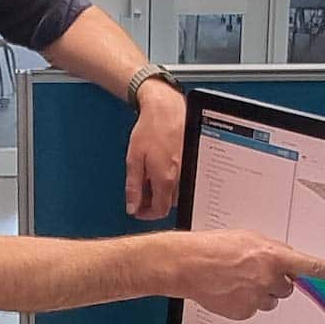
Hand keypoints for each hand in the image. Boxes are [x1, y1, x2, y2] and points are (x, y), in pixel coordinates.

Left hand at [125, 79, 185, 220]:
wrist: (167, 109)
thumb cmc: (150, 129)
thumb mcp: (134, 159)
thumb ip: (133, 186)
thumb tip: (132, 206)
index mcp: (165, 178)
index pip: (159, 210)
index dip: (146, 214)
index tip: (137, 210)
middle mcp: (180, 177)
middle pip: (168, 204)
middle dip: (153, 203)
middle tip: (139, 193)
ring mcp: (188, 170)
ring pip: (176, 193)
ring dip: (162, 192)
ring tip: (148, 178)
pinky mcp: (192, 162)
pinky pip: (182, 180)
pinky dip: (170, 181)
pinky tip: (160, 169)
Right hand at [173, 230, 324, 319]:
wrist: (187, 264)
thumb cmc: (212, 248)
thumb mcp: (248, 238)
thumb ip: (273, 249)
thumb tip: (286, 259)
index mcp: (274, 257)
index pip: (314, 268)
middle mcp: (270, 279)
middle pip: (288, 287)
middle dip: (276, 281)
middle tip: (253, 272)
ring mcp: (257, 298)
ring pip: (271, 300)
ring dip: (260, 291)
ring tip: (236, 280)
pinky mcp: (244, 312)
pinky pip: (253, 309)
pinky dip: (244, 301)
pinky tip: (229, 290)